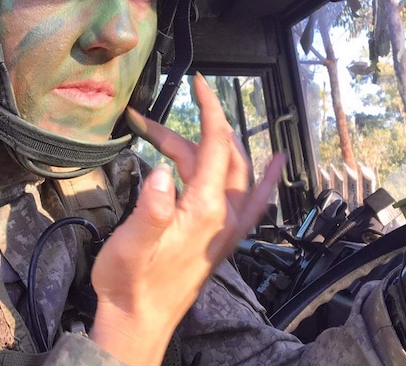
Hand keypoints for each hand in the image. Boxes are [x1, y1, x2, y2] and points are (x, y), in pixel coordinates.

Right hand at [88, 74, 284, 364]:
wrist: (139, 321)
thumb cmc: (131, 283)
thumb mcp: (131, 244)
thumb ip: (151, 208)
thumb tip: (162, 172)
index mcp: (205, 210)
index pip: (215, 145)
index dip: (209, 109)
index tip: (200, 83)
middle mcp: (224, 216)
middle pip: (220, 154)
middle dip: (194, 128)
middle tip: (152, 121)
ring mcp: (227, 228)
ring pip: (229, 171)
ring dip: (207, 146)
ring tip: (166, 136)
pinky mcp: (223, 238)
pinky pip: (254, 198)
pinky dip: (264, 176)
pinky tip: (274, 163)